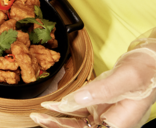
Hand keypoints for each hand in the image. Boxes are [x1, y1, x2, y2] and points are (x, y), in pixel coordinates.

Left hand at [31, 40, 155, 127]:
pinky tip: (51, 106)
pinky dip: (65, 108)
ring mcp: (106, 113)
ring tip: (39, 114)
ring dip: (58, 119)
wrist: (151, 61)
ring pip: (78, 122)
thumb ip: (101, 91)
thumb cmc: (146, 70)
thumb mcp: (125, 78)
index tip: (51, 123)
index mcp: (122, 122)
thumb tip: (75, 100)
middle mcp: (113, 121)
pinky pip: (80, 110)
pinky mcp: (100, 104)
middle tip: (38, 118)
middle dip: (58, 126)